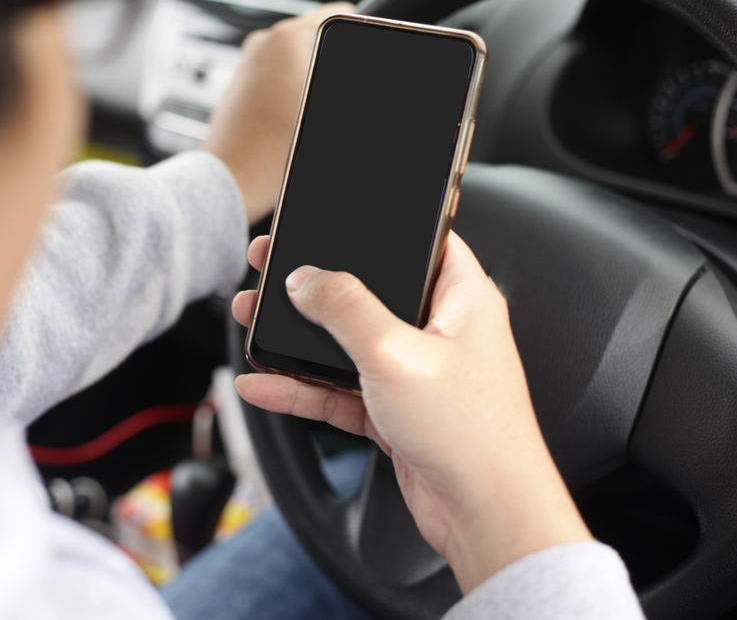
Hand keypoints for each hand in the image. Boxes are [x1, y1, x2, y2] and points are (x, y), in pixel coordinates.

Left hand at [202, 2, 353, 225]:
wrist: (230, 181)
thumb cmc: (274, 154)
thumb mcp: (325, 112)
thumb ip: (348, 80)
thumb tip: (372, 70)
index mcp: (287, 37)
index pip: (340, 14)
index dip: (357, 38)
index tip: (362, 62)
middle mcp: (263, 42)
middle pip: (317, 38)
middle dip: (331, 61)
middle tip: (330, 96)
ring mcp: (248, 62)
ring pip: (297, 59)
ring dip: (311, 78)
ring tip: (311, 114)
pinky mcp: (240, 85)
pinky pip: (277, 76)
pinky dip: (291, 91)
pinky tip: (294, 120)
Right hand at [231, 232, 591, 591]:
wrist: (484, 515)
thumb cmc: (471, 434)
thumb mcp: (395, 353)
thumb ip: (345, 308)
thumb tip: (307, 279)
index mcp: (462, 299)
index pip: (420, 242)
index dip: (376, 229)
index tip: (329, 221)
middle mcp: (441, 331)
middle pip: (369, 293)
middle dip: (316, 287)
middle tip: (271, 270)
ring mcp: (416, 373)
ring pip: (347, 345)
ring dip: (300, 340)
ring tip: (252, 321)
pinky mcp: (395, 411)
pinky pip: (340, 390)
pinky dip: (303, 388)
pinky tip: (264, 384)